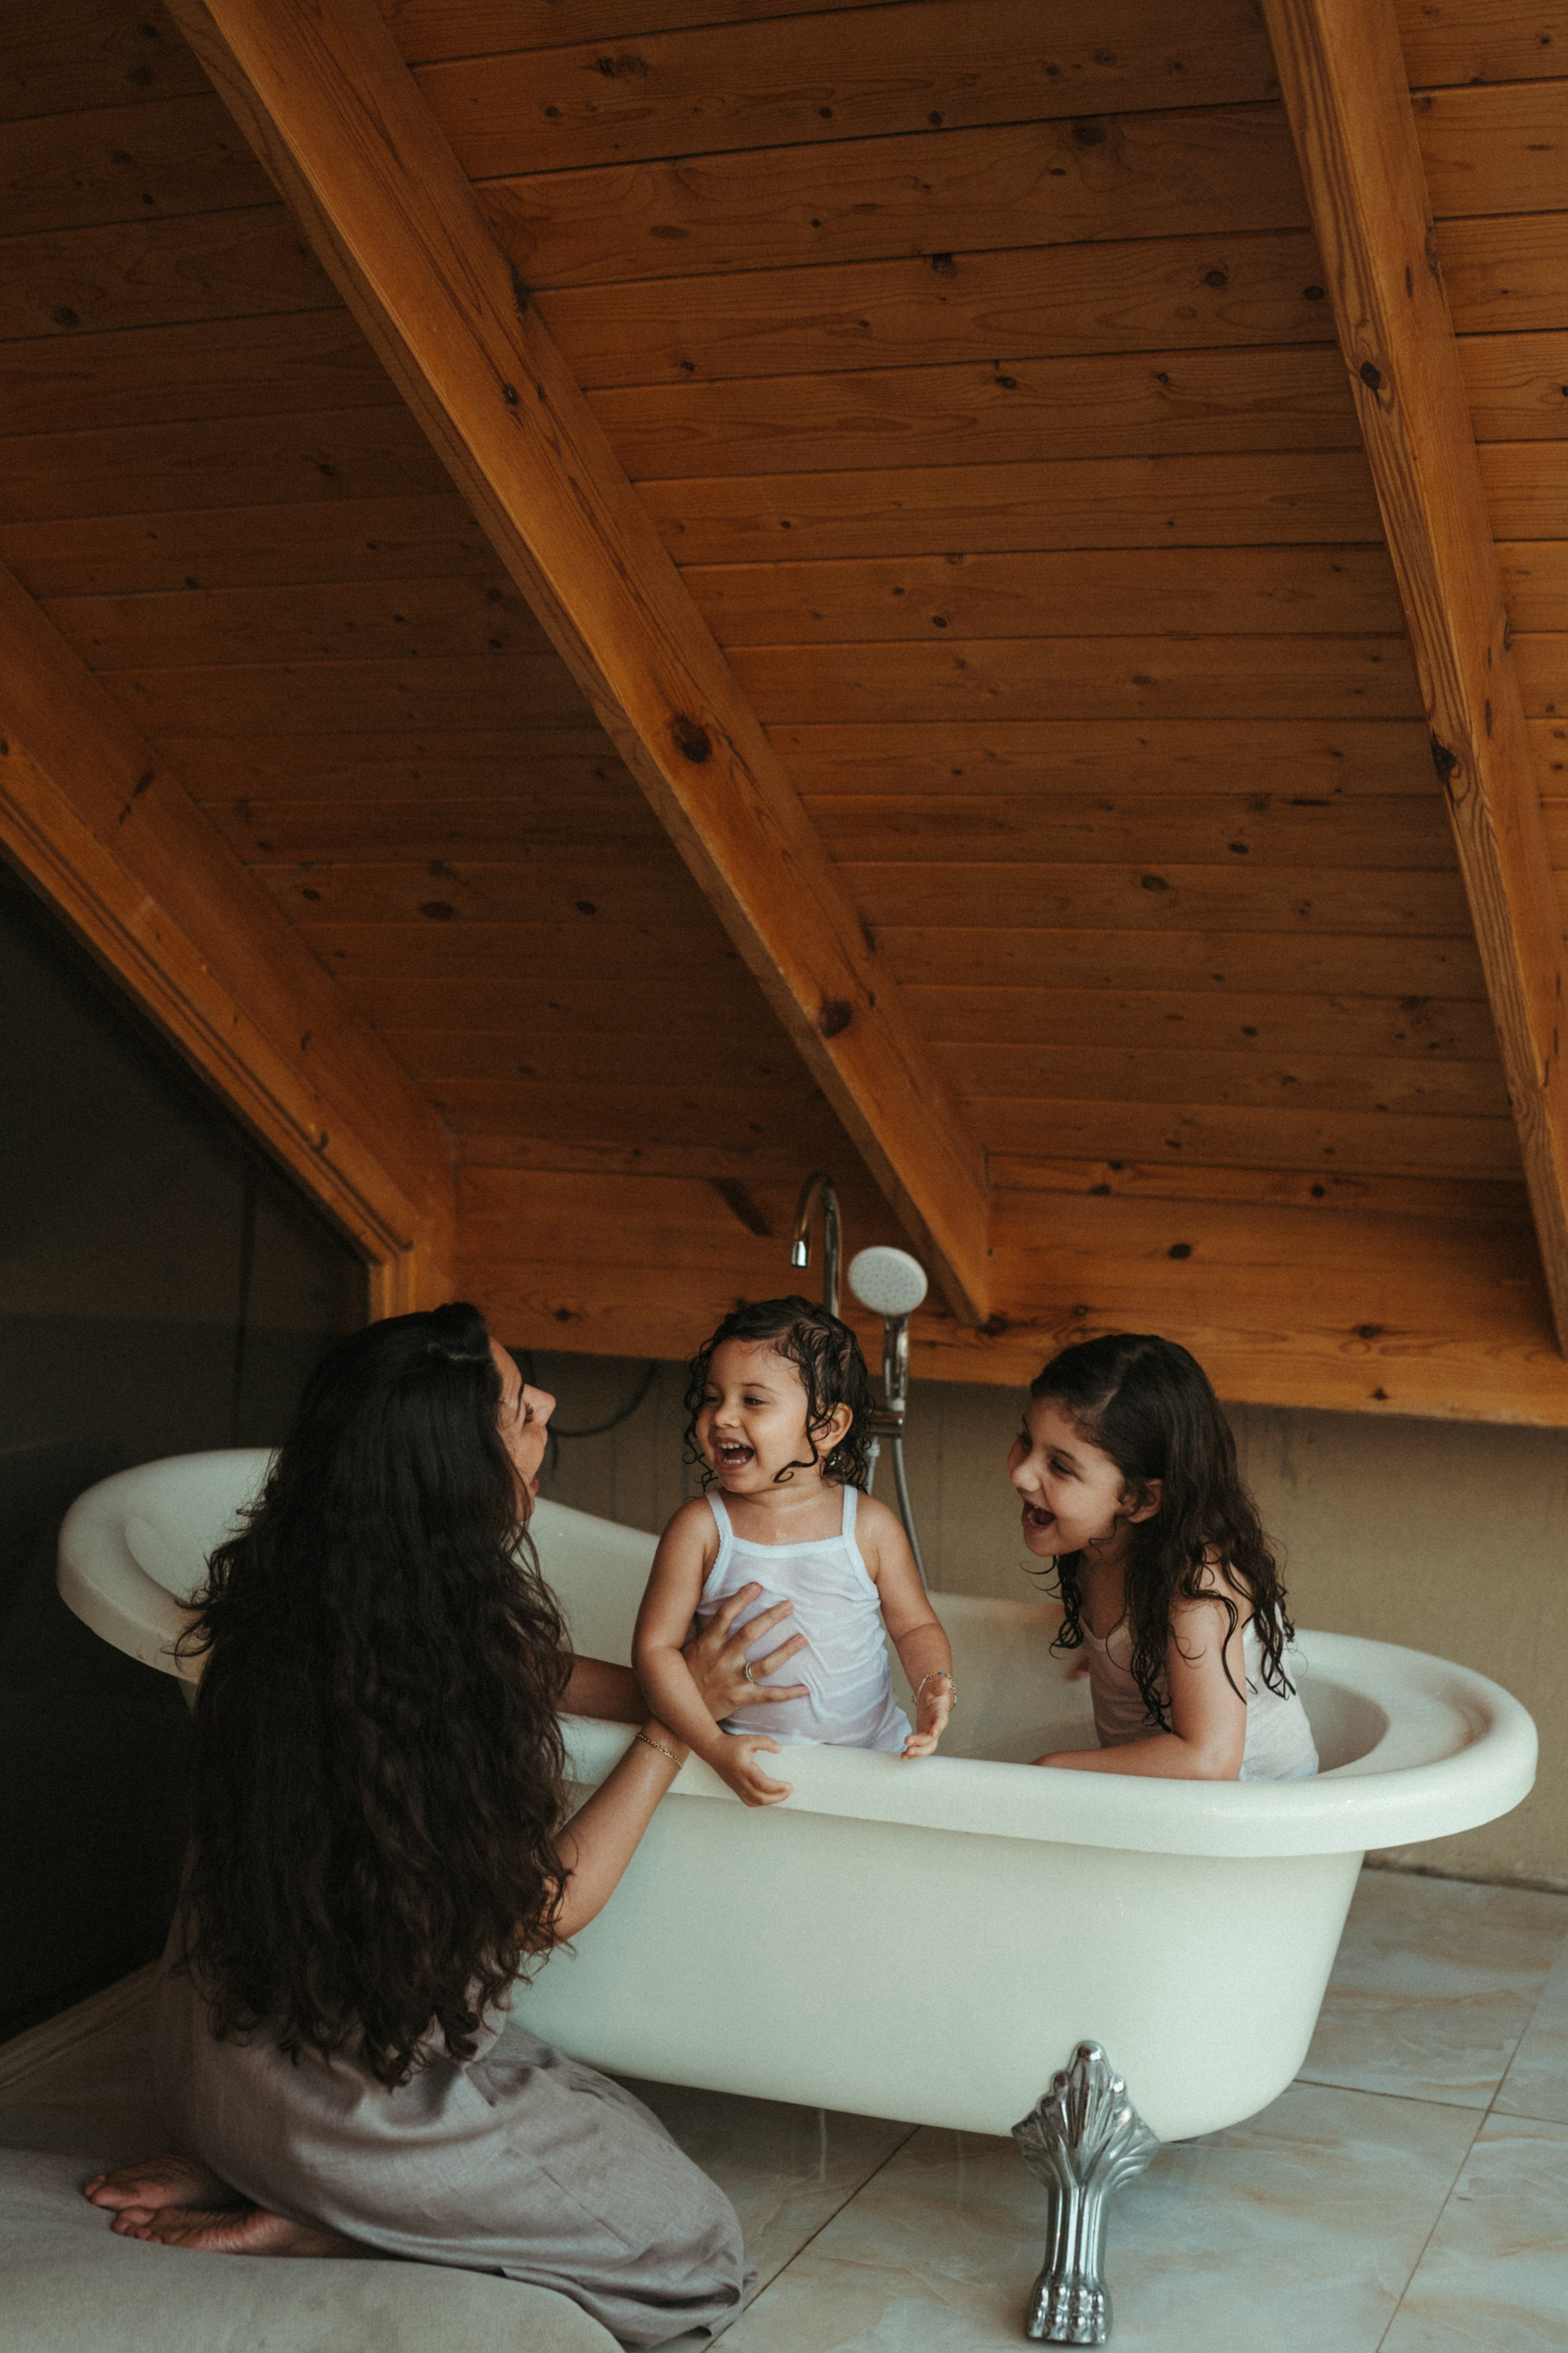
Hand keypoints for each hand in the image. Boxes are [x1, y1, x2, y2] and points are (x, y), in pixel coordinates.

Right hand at [682, 1583, 808, 1720]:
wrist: (679, 1710)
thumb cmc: (687, 1674)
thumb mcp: (690, 1647)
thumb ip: (704, 1629)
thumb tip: (714, 1604)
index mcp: (708, 1643)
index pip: (725, 1615)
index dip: (741, 1599)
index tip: (758, 1586)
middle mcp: (722, 1659)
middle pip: (749, 1634)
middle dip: (770, 1618)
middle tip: (789, 1604)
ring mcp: (732, 1680)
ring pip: (764, 1665)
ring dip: (785, 1651)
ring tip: (803, 1639)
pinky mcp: (740, 1698)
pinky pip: (768, 1696)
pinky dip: (788, 1694)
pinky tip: (805, 1689)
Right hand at [711, 1732, 792, 1807]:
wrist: (713, 1751)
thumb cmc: (731, 1745)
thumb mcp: (749, 1739)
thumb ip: (766, 1742)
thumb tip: (779, 1748)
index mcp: (745, 1769)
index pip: (763, 1784)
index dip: (777, 1788)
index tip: (789, 1785)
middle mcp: (741, 1781)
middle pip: (761, 1797)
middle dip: (778, 1797)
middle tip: (790, 1790)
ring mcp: (737, 1787)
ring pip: (756, 1802)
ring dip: (771, 1801)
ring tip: (783, 1794)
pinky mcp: (736, 1789)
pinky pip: (750, 1801)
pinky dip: (761, 1802)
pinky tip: (769, 1797)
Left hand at [901, 1675, 952, 1759]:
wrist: (933, 1697)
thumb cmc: (936, 1692)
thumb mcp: (936, 1686)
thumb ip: (940, 1685)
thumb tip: (946, 1681)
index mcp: (941, 1713)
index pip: (941, 1721)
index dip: (938, 1727)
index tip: (933, 1732)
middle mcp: (936, 1726)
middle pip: (932, 1740)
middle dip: (921, 1746)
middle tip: (909, 1748)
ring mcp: (930, 1732)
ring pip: (926, 1747)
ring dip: (917, 1752)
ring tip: (905, 1754)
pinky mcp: (923, 1735)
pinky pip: (919, 1747)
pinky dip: (912, 1752)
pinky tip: (903, 1755)